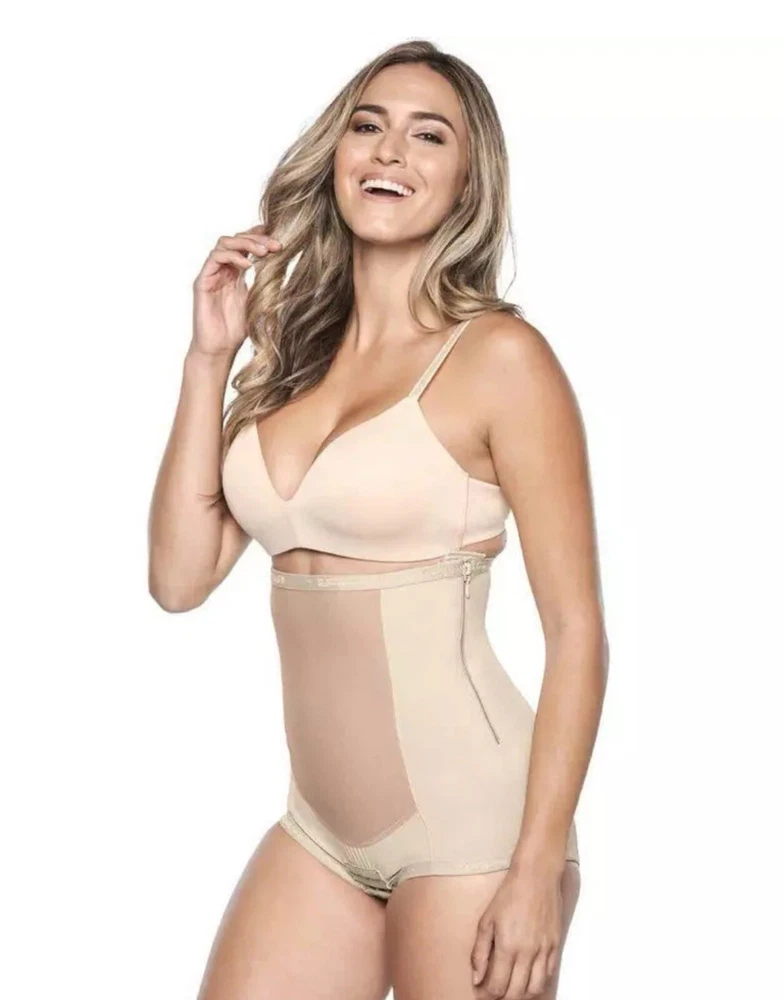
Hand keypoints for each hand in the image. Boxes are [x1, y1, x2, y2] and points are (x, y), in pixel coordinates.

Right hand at [190, 224, 282, 357]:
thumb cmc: (238, 330)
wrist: (220, 349)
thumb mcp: (260, 303)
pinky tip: (248, 266)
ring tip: (264, 252)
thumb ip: (268, 286)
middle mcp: (223, 270)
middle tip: (276, 245)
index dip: (260, 235)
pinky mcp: (202, 282)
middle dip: (257, 238)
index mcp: (236, 273)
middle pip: (236, 239)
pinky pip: (214, 259)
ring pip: (224, 243)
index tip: (279, 236)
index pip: (246, 245)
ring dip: (245, 243)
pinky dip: (232, 257)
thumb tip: (289, 272)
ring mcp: (211, 274)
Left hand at [471, 860, 564, 998]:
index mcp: (507, 947)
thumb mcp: (487, 920)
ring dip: (522, 995)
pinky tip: (528, 979)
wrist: (536, 877)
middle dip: (503, 998)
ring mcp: (543, 951)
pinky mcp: (555, 946)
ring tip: (512, 989)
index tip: (482, 993)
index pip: (497, 986)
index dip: (487, 995)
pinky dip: (538, 984)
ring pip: (535, 990)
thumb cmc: (509, 895)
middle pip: (516, 993)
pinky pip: (548, 976)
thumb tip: (476, 978)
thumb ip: (480, 952)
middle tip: (495, 992)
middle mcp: (527, 953)